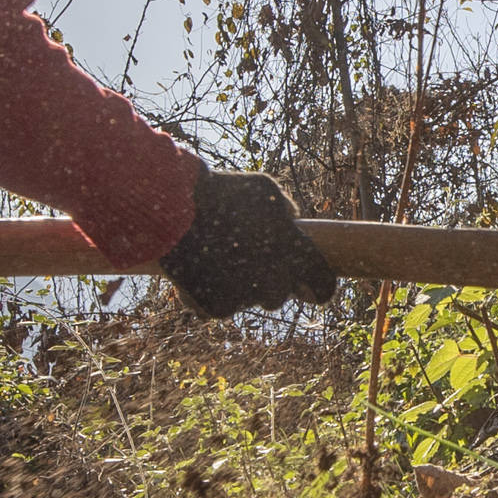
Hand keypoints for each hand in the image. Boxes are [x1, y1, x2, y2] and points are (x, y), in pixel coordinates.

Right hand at [158, 167, 340, 317]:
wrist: (174, 211)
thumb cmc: (222, 193)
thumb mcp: (263, 189)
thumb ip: (285, 209)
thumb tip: (291, 219)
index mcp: (293, 254)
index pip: (323, 285)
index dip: (317, 286)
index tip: (306, 285)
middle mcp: (274, 282)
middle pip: (278, 295)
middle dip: (267, 281)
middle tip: (244, 259)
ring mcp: (244, 298)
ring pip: (247, 299)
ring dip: (237, 285)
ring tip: (214, 255)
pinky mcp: (216, 308)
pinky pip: (220, 306)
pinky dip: (211, 293)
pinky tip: (198, 269)